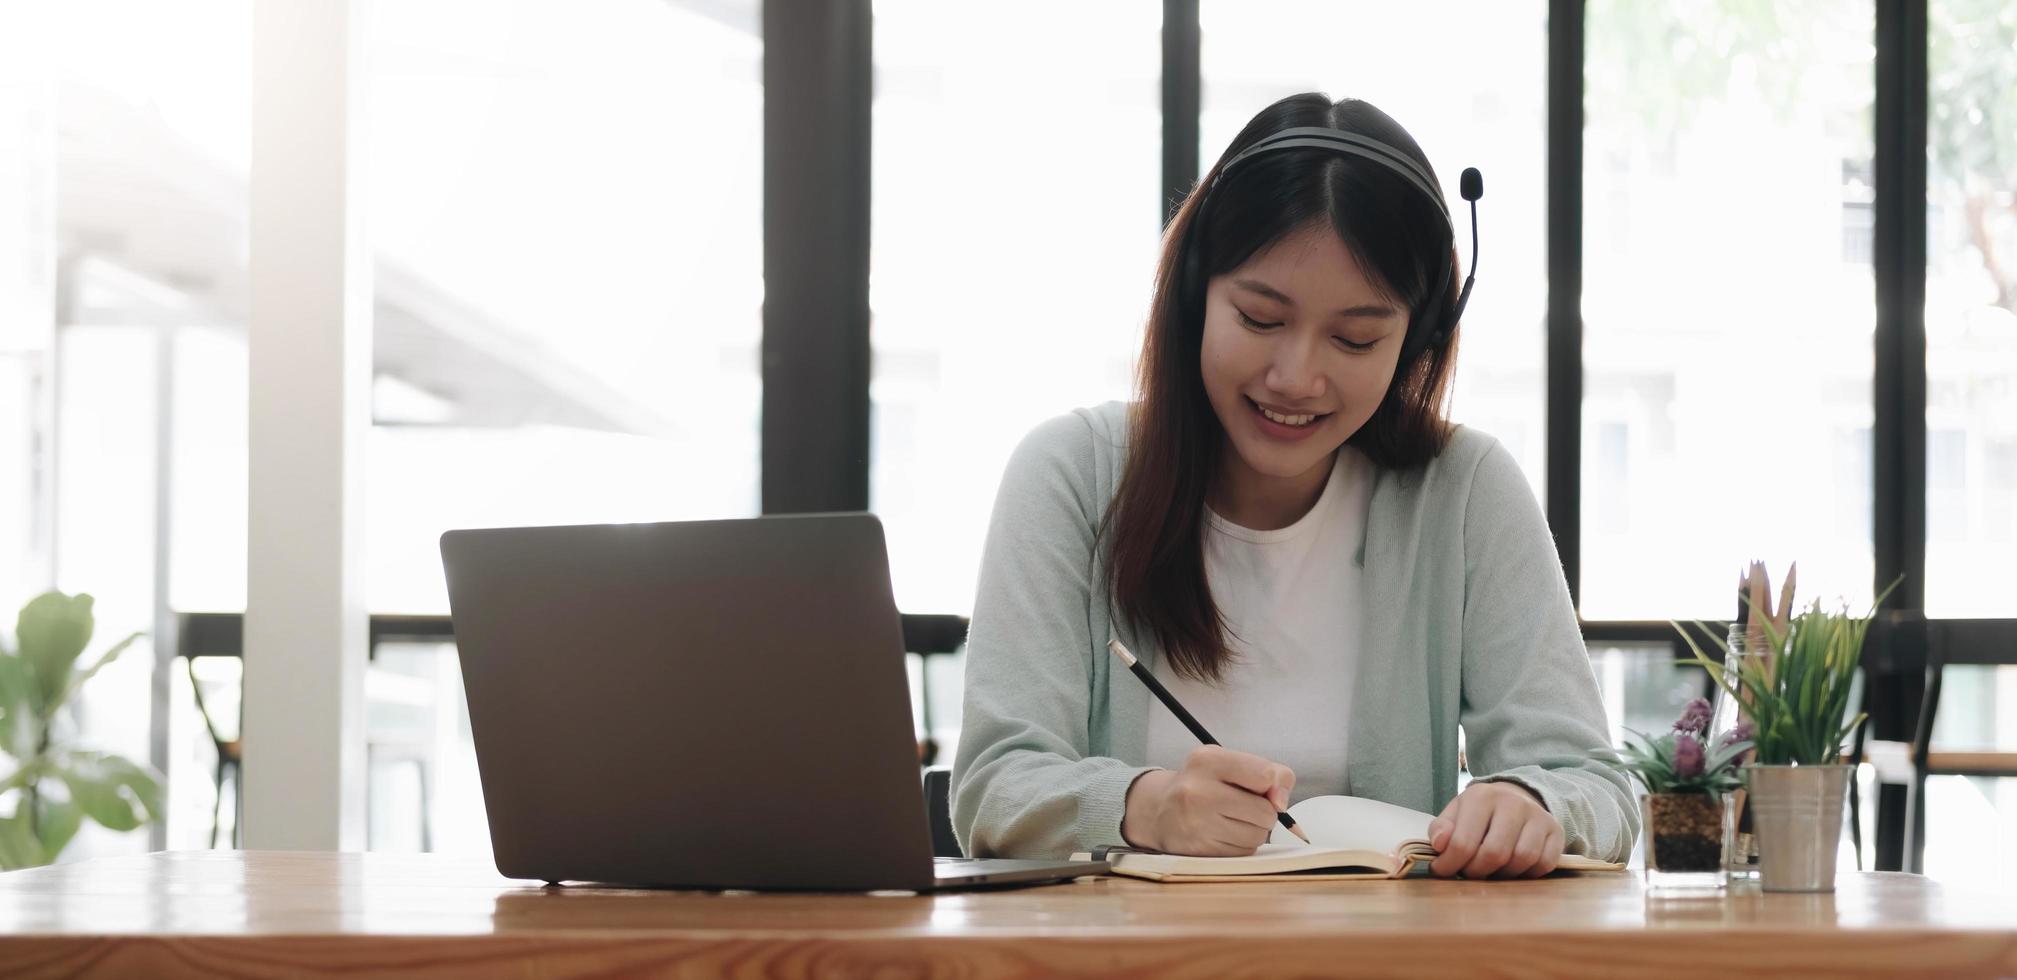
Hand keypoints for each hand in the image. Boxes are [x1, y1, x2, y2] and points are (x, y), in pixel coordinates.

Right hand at [1120, 746, 1294, 855]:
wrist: (1158, 810)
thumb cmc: (1203, 783)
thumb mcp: (1229, 763)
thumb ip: (1268, 773)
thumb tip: (1281, 804)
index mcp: (1207, 761)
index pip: (1264, 775)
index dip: (1272, 785)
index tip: (1264, 788)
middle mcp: (1198, 792)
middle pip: (1265, 812)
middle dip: (1264, 812)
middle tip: (1244, 806)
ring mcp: (1196, 824)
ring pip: (1258, 836)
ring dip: (1254, 831)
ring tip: (1232, 820)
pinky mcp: (1199, 851)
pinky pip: (1244, 852)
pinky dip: (1241, 845)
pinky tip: (1223, 834)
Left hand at [1426, 781, 1563, 878]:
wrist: (1516, 797)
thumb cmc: (1480, 812)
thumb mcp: (1455, 813)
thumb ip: (1441, 828)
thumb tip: (1439, 845)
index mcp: (1482, 796)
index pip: (1463, 841)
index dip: (1450, 864)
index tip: (1442, 871)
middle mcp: (1513, 803)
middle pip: (1494, 854)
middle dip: (1477, 872)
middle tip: (1468, 873)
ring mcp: (1538, 816)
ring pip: (1521, 859)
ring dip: (1502, 875)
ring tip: (1490, 870)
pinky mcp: (1556, 831)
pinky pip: (1544, 863)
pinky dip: (1527, 874)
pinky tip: (1513, 869)